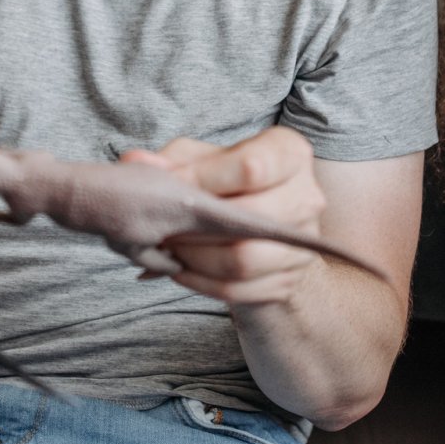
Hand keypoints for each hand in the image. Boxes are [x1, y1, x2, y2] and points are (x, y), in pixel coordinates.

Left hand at [125, 127, 324, 304]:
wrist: (262, 223)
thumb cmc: (227, 181)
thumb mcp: (203, 159)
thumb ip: (173, 159)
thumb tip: (136, 161)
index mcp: (289, 153)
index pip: (251, 168)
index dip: (203, 180)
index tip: (172, 187)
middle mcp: (308, 196)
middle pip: (249, 218)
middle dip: (194, 226)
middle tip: (163, 225)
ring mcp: (304, 243)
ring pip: (243, 260)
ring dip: (194, 258)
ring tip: (169, 248)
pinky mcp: (289, 279)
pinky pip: (239, 290)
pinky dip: (200, 283)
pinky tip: (180, 268)